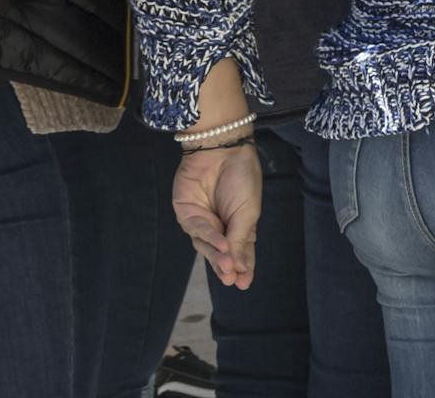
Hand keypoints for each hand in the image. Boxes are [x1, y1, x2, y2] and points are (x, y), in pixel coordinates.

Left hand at [174, 143, 264, 289]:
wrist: (223, 150)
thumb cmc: (242, 178)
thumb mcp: (249, 211)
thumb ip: (241, 238)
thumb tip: (238, 267)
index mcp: (238, 226)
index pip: (240, 252)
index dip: (243, 267)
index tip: (245, 284)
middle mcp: (219, 227)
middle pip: (221, 254)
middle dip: (227, 268)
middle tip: (233, 279)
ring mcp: (202, 222)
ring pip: (207, 247)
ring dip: (218, 257)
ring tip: (228, 267)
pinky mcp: (186, 214)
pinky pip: (197, 231)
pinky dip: (210, 238)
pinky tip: (221, 244)